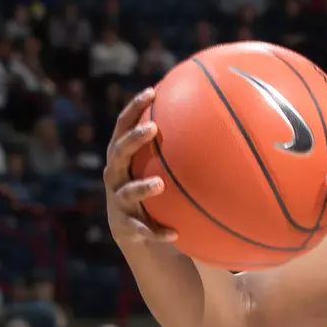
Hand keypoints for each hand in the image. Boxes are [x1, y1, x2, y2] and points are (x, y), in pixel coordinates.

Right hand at [102, 87, 174, 245]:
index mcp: (122, 158)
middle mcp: (115, 175)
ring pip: (128, 192)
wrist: (135, 233)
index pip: (122, 127)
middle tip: (153, 129)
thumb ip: (175, 148)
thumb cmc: (153, 190)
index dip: (134, 108)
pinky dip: (157, 232)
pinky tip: (175, 235)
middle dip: (134, 140)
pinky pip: (143, 229)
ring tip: (160, 183)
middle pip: (119, 152)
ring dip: (143, 187)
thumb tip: (211, 117)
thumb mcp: (159, 168)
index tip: (151, 92)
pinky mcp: (126, 227)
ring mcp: (118, 201)